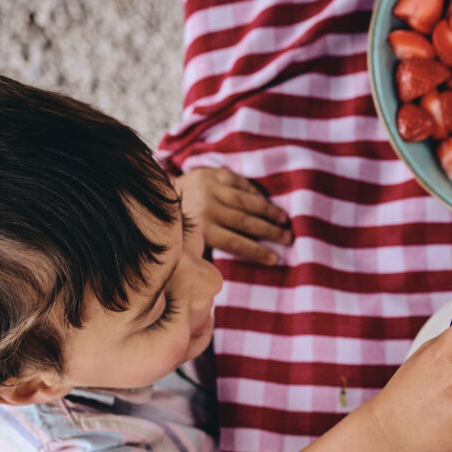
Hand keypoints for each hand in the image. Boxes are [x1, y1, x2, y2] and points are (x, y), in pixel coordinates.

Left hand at [174, 166, 291, 265]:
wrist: (163, 192)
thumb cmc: (180, 228)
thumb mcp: (187, 243)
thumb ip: (204, 255)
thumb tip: (219, 278)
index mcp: (200, 228)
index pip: (235, 243)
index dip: (257, 252)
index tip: (275, 259)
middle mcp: (206, 207)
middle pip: (245, 222)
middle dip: (270, 231)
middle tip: (289, 238)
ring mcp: (210, 187)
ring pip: (247, 202)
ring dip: (269, 211)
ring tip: (285, 220)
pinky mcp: (214, 173)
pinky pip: (242, 184)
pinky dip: (257, 194)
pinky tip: (269, 204)